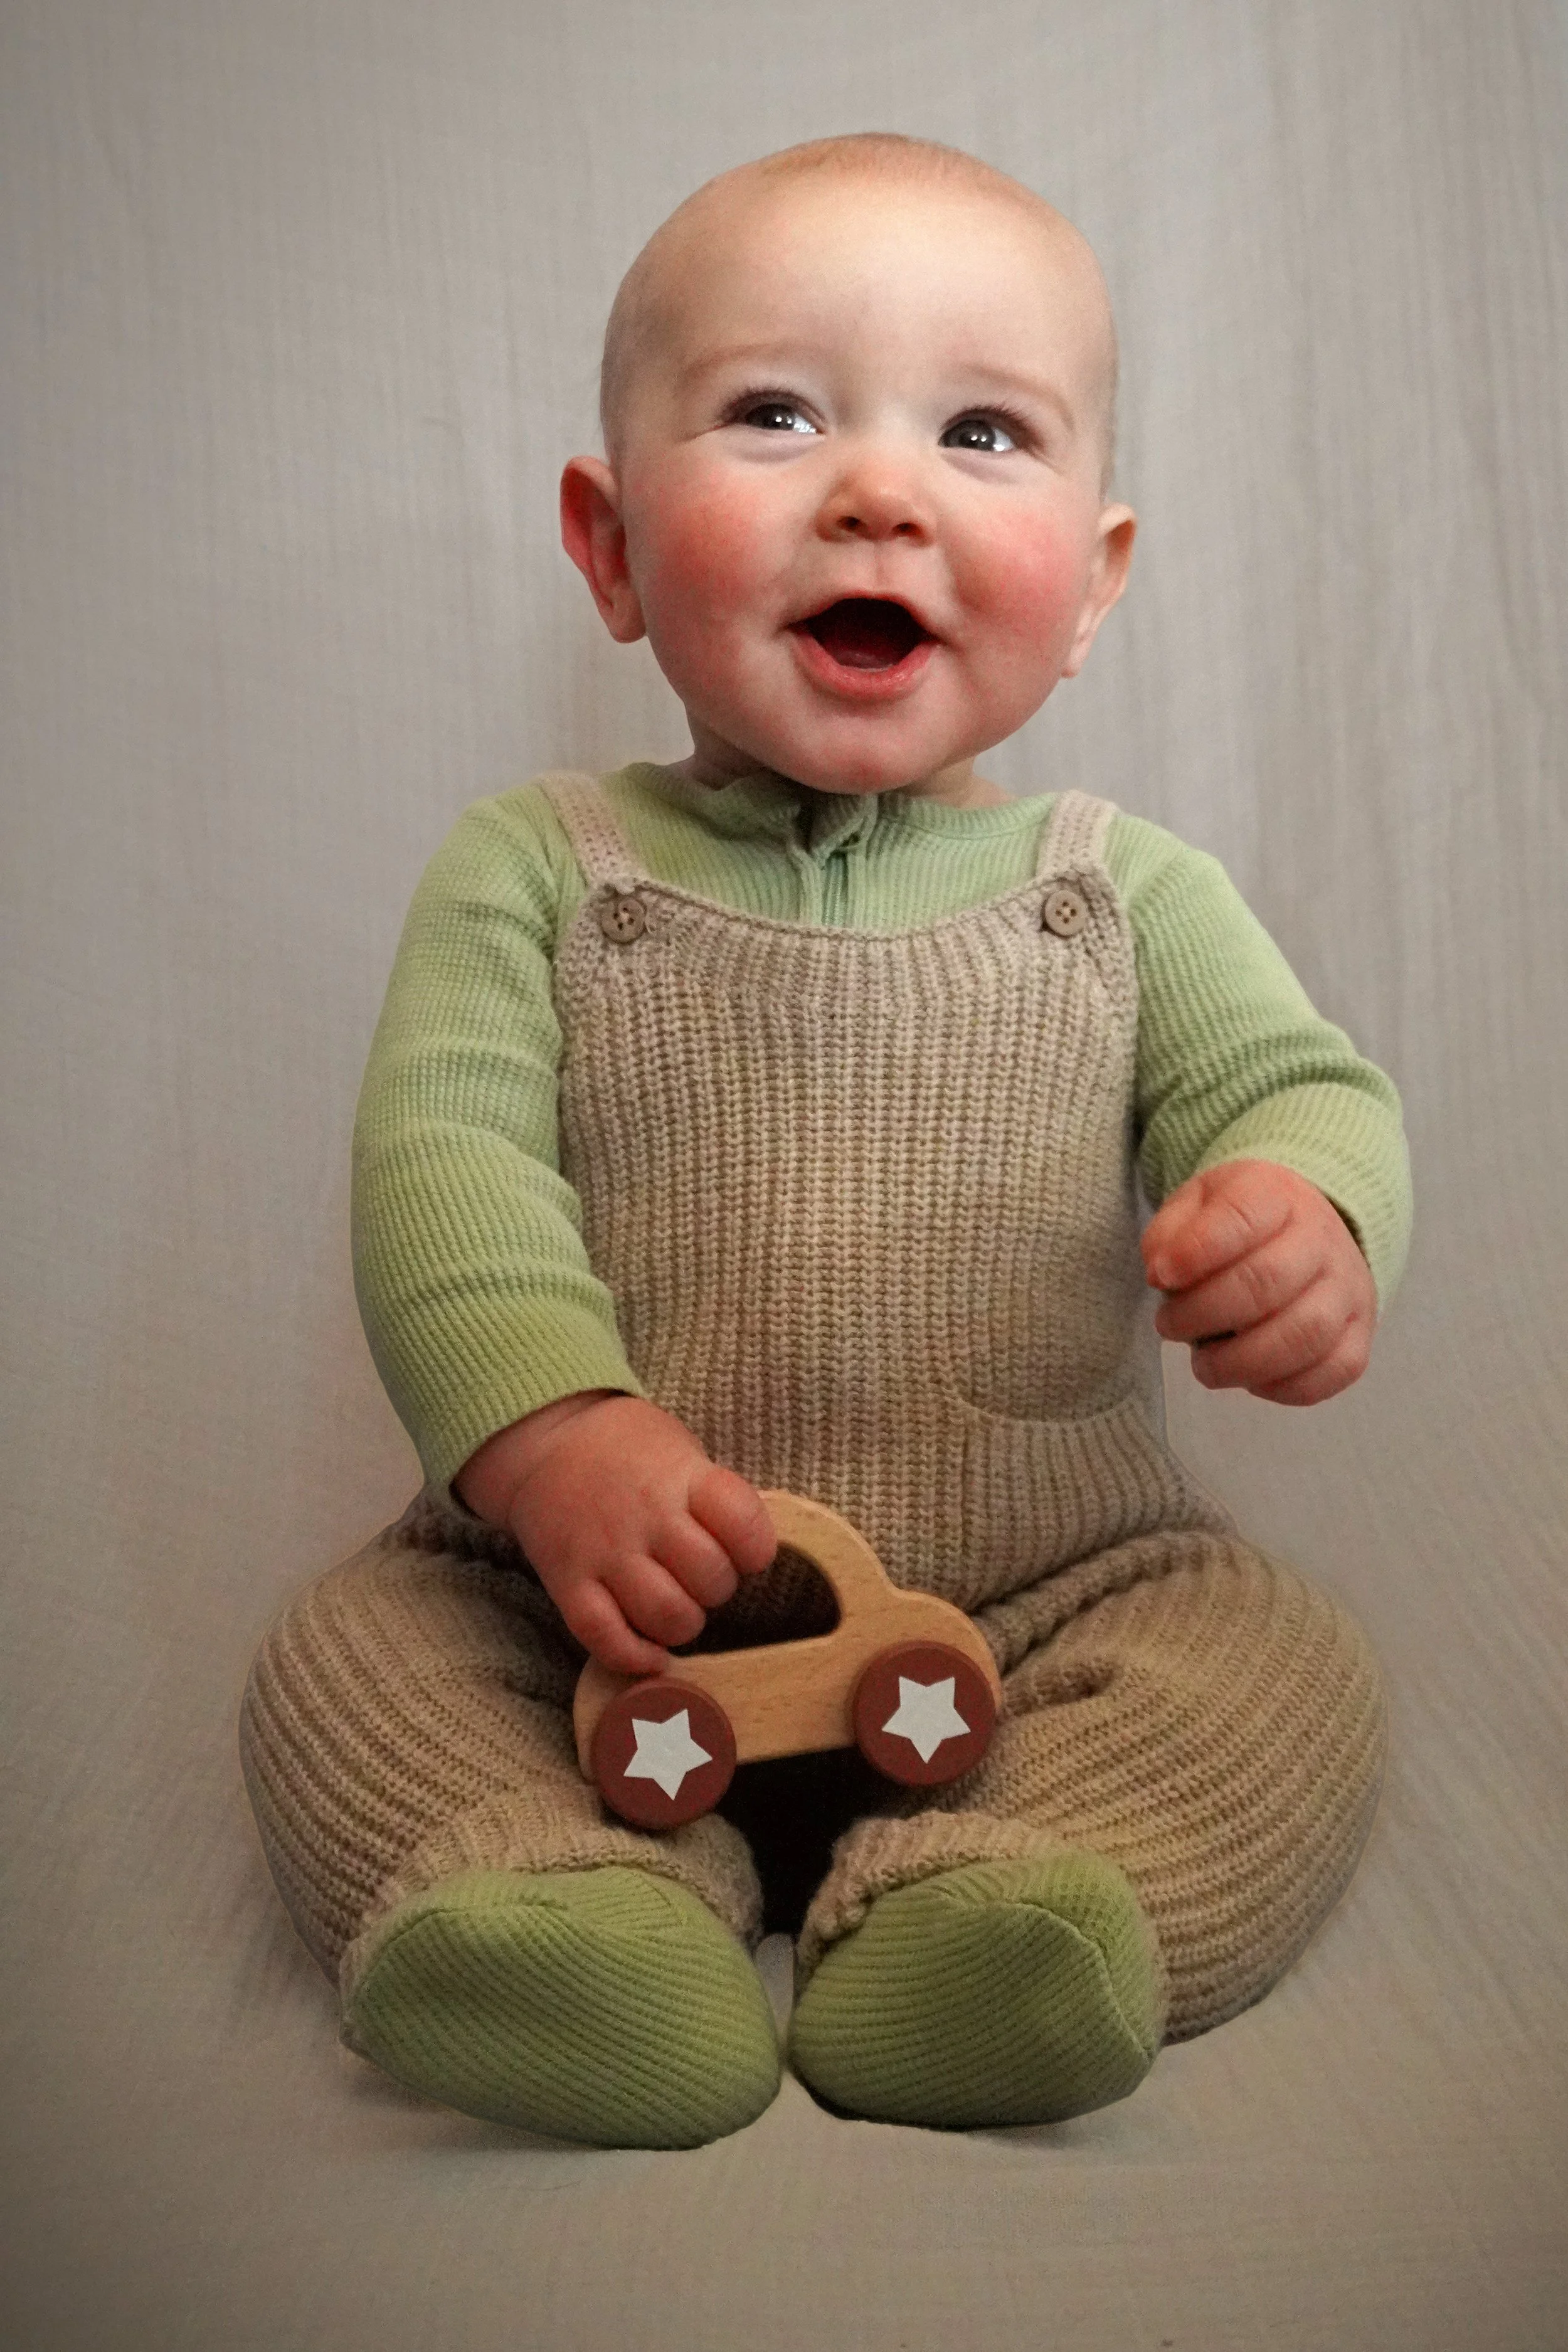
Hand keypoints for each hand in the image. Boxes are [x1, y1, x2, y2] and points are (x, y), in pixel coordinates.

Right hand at [460, 1394, 776, 1675]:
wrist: (545, 1443)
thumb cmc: (625, 1448)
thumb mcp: (679, 1449)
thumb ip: (711, 1496)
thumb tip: (747, 1550)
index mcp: (681, 1476)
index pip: (743, 1524)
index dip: (756, 1549)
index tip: (745, 1551)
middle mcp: (645, 1516)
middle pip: (710, 1578)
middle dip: (717, 1588)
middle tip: (701, 1578)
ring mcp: (604, 1553)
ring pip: (667, 1615)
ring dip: (683, 1623)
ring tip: (675, 1608)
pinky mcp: (568, 1585)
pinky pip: (606, 1639)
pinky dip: (635, 1657)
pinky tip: (650, 1653)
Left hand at [1141, 1160, 1376, 1405]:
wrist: (1304, 1233)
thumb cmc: (1238, 1226)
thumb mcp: (1195, 1206)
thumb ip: (1169, 1234)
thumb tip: (1161, 1273)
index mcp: (1277, 1194)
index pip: (1242, 1216)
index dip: (1195, 1252)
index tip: (1160, 1276)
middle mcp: (1322, 1239)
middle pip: (1268, 1281)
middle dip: (1204, 1313)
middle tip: (1170, 1325)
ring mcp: (1348, 1290)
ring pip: (1304, 1334)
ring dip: (1240, 1361)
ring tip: (1204, 1363)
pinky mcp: (1360, 1336)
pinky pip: (1333, 1372)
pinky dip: (1283, 1387)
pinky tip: (1248, 1377)